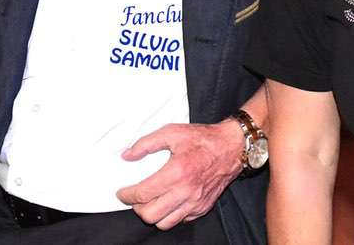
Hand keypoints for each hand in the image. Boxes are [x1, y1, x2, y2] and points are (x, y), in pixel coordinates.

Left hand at [116, 120, 242, 228]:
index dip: (126, 195)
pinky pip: (180, 220)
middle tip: (135, 197)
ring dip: (153, 214)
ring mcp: (195, 202)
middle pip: (150, 214)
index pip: (142, 194)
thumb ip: (146, 144)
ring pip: (164, 223)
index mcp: (176, 172)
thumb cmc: (203, 139)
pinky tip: (169, 201)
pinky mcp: (202, 207)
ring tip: (151, 202)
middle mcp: (185, 191)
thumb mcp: (172, 132)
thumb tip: (127, 155)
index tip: (122, 192)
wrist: (231, 147)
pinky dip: (170, 214)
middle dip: (137, 207)